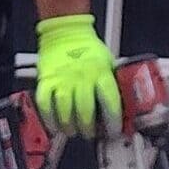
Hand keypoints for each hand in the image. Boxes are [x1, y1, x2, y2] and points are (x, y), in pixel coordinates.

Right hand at [34, 15, 121, 137]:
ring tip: (74, 132)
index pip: (110, 99)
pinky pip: (45, 104)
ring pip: (65, 109)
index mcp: (101, 72)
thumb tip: (123, 101)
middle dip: (89, 127)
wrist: (66, 33)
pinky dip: (49, 118)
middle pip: (85, 109)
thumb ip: (112, 81)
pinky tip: (55, 126)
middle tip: (91, 134)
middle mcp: (82, 77)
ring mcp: (62, 80)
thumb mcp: (108, 62)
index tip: (114, 130)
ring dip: (69, 125)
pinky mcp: (46, 81)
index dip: (113, 118)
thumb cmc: (89, 48)